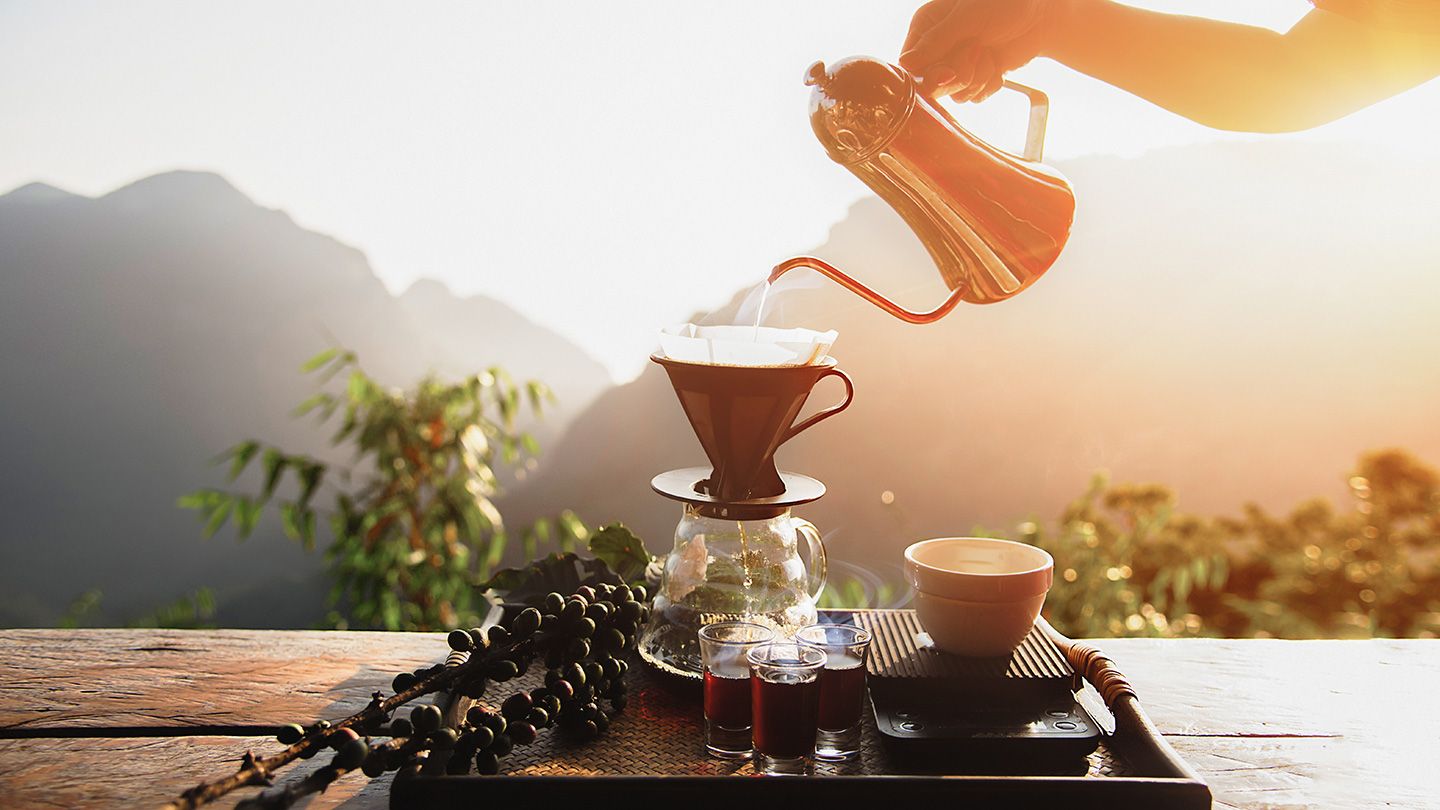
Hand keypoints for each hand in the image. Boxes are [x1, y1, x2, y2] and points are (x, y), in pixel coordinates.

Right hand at [900, 0, 1059, 101]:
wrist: (1042, 13)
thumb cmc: (1004, 3)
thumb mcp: (966, 19)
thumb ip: (935, 43)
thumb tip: (905, 64)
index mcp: (926, 27)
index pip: (911, 66)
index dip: (930, 75)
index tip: (948, 71)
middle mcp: (938, 47)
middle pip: (932, 84)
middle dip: (960, 74)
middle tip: (978, 51)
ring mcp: (957, 63)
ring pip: (954, 93)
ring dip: (978, 78)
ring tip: (990, 53)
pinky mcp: (976, 76)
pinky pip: (972, 97)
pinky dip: (988, 84)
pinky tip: (998, 66)